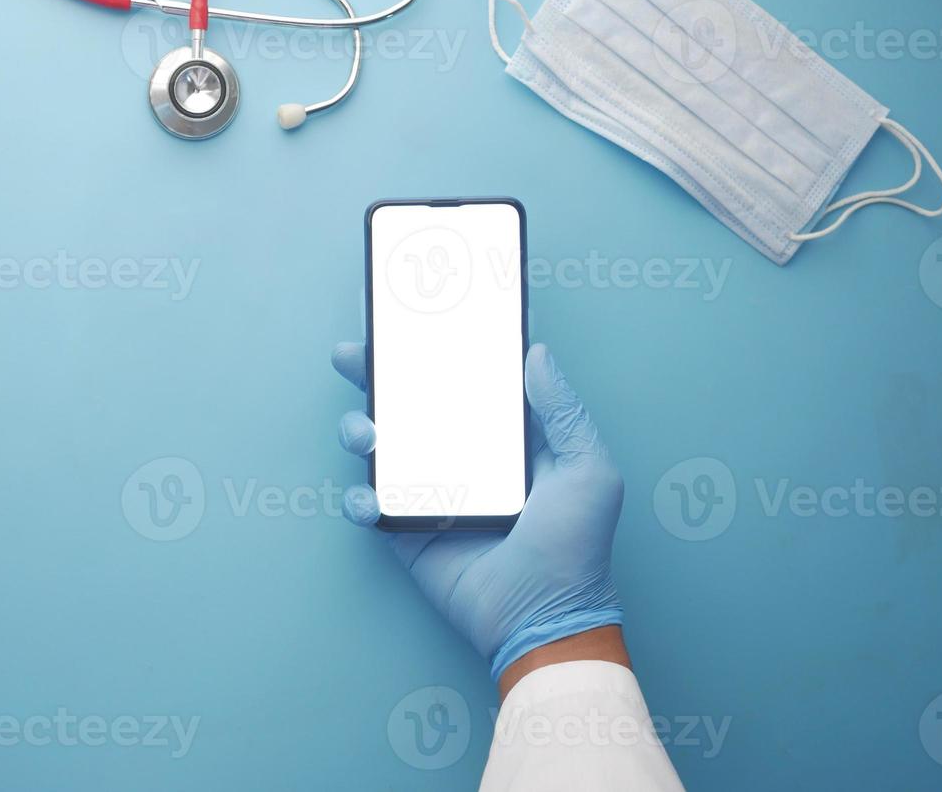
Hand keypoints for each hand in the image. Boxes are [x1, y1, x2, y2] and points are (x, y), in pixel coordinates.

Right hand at [332, 342, 624, 684]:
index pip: (462, 382)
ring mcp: (429, 492)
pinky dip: (360, 499)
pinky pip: (369, 505)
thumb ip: (564, 411)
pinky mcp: (406, 531)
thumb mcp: (588, 470)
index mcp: (501, 437)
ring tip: (366, 435)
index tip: (409, 323)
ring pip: (379, 447)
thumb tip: (537, 352)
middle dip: (373, 377)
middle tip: (353, 358)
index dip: (434, 352)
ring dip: (359, 430)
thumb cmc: (576, 547)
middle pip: (406, 404)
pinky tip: (371, 499)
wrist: (544, 618)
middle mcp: (460, 458)